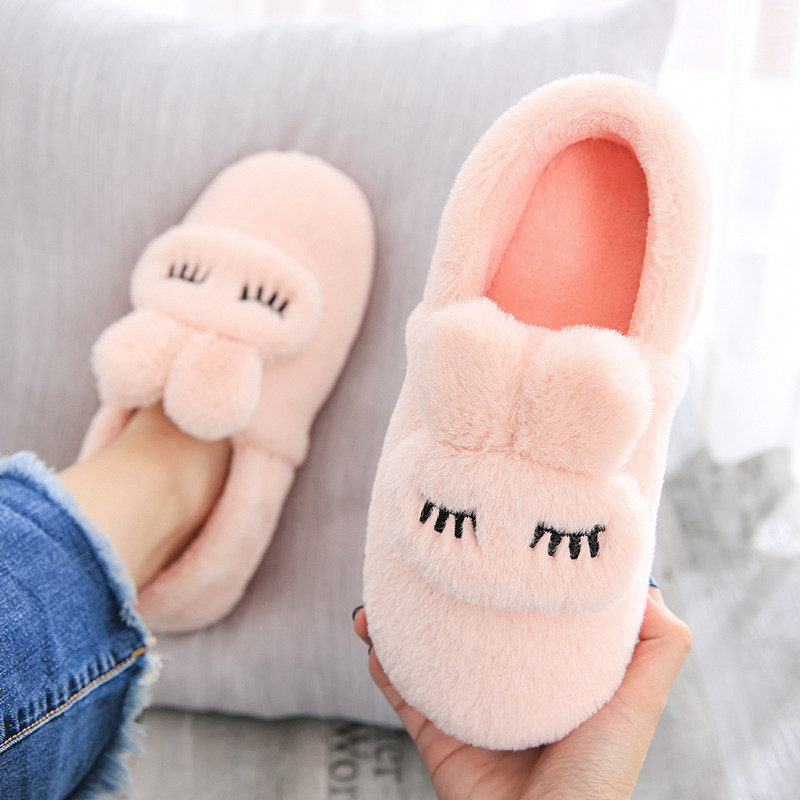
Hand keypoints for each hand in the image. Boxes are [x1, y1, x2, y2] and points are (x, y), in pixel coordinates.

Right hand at [353, 588, 690, 799]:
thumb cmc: (601, 773)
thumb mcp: (642, 699)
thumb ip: (659, 645)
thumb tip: (647, 582)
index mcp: (553, 676)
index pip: (530, 618)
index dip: (513, 584)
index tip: (497, 543)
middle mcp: (510, 688)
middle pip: (472, 631)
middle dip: (449, 597)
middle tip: (430, 558)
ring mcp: (471, 711)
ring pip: (429, 655)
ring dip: (403, 624)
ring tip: (384, 594)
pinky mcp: (439, 736)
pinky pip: (403, 692)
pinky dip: (384, 663)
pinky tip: (370, 632)